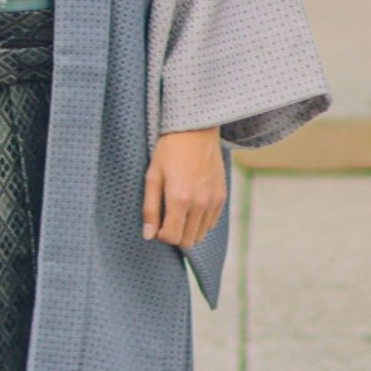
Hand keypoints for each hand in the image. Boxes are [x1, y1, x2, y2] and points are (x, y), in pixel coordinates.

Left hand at [143, 129, 227, 249]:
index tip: (156, 224)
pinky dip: (200, 221)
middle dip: (174, 235)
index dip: (160, 235)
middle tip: (166, 218)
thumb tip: (148, 236)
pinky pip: (211, 223)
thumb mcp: (152, 176)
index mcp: (180, 200)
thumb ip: (150, 209)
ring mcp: (213, 201)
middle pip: (187, 241)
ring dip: (187, 229)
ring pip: (201, 235)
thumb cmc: (170, 150)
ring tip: (178, 211)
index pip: (171, 237)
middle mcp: (200, 204)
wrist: (196, 129)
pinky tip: (191, 206)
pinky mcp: (222, 196)